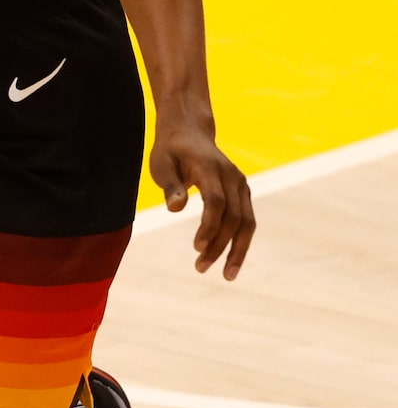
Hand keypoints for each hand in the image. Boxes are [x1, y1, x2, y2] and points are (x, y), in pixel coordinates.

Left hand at [150, 119, 254, 278]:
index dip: (209, 226)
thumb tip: (176, 208)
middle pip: (233, 217)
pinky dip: (241, 242)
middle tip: (200, 267)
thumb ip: (169, 185)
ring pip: (247, 222)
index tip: (196, 248)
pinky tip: (231, 262)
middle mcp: (232, 176)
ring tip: (225, 275)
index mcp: (211, 168)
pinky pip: (247, 221)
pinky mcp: (243, 192)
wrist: (190, 131)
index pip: (215, 201)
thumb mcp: (160, 164)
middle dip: (220, 245)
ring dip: (236, 250)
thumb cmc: (170, 150)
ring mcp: (241, 184)